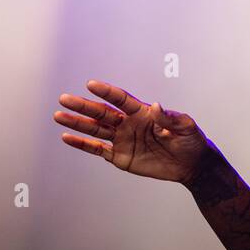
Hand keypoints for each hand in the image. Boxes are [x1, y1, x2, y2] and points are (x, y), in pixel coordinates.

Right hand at [54, 80, 209, 185]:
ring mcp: (122, 139)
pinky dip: (82, 144)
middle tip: (64, 99)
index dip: (107, 92)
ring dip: (77, 123)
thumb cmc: (190, 141)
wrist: (191, 165)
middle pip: (101, 113)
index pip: (121, 99)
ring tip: (58, 115)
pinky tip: (67, 137)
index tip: (91, 84)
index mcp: (142, 112)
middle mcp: (128, 123)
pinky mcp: (119, 156)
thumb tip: (156, 106)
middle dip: (83, 106)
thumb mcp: (185, 127)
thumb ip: (169, 117)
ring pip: (95, 129)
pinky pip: (97, 149)